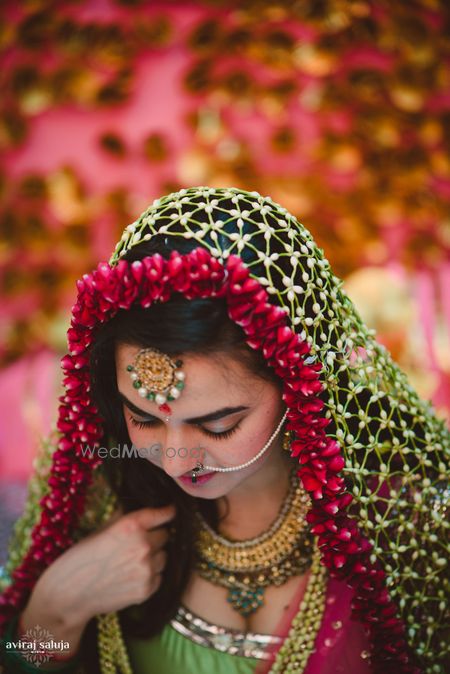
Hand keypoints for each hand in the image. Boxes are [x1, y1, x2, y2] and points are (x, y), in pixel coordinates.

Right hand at [28, 504, 175, 627]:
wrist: (69, 594)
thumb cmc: (81, 558)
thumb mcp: (102, 529)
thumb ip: (126, 519)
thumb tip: (146, 512)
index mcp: (131, 525)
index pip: (162, 514)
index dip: (167, 512)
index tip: (171, 512)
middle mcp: (143, 545)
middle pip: (165, 536)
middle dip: (154, 537)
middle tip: (138, 543)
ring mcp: (146, 569)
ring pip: (164, 557)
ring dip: (154, 557)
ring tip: (131, 562)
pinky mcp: (147, 589)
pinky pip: (159, 576)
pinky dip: (150, 575)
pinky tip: (131, 576)